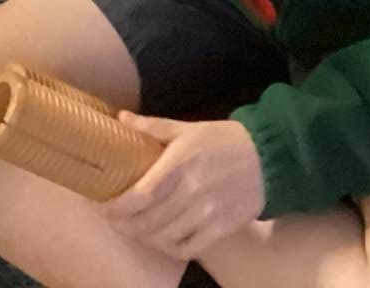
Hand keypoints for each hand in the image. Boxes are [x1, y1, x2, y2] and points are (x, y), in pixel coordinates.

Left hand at [103, 116, 263, 258]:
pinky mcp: (219, 229)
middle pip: (147, 221)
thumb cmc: (223, 139)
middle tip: (115, 219)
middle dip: (124, 224)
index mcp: (180, 162)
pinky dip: (169, 248)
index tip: (103, 206)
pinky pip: (185, 249)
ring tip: (136, 228)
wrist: (267, 157)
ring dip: (144, 236)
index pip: (140, 195)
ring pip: (163, 238)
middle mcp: (191, 191)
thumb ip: (153, 127)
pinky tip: (163, 239)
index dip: (116, 207)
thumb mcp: (188, 128)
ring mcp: (206, 213)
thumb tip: (121, 119)